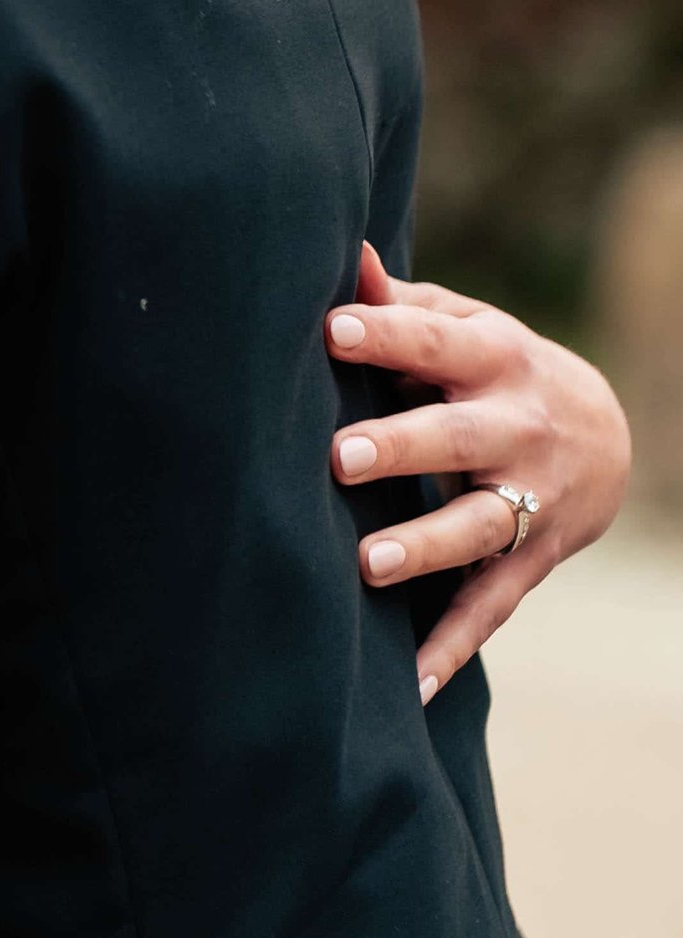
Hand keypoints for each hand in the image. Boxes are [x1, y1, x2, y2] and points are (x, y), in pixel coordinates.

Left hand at [328, 246, 630, 703]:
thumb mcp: (465, 324)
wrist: (606, 433)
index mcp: (492, 356)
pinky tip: (409, 684)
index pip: (436, 340)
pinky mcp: (529, 560)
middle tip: (339, 457)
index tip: (332, 330)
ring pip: (478, 526)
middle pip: (457, 437)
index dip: (386, 334)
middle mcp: (517, 428)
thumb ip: (399, 303)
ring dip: (425, 547)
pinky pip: (490, 607)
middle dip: (402, 446)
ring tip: (368, 564)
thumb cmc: (491, 365)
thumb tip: (340, 252)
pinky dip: (451, 648)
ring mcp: (529, 499)